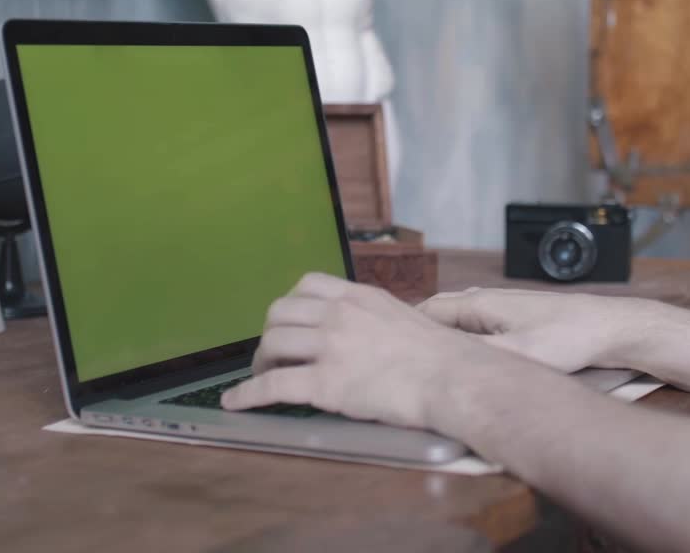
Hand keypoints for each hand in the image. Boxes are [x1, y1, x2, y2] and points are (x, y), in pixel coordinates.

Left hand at [222, 274, 537, 429]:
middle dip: (271, 333)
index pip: (308, 285)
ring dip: (260, 361)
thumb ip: (380, 319)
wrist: (454, 378)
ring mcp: (331, 347)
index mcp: (360, 297)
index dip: (291, 305)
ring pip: (272, 344)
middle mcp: (340, 315)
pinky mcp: (325, 383)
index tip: (290, 322)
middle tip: (273, 353)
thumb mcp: (407, 318)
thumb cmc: (445, 356)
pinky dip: (247, 394)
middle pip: (281, 312)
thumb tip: (374, 334)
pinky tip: (235, 403)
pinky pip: (272, 385)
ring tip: (262, 376)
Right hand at [417, 287, 676, 373]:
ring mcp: (501, 307)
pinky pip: (475, 324)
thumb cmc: (568, 338)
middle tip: (401, 356)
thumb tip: (445, 365)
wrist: (608, 328)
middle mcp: (487, 300)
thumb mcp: (520, 355)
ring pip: (458, 318)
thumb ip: (479, 357)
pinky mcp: (514, 318)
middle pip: (440, 312)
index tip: (388, 348)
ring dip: (441, 334)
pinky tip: (464, 356)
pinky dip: (461, 337)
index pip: (428, 310)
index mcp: (480, 304)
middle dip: (419, 331)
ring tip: (426, 357)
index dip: (406, 328)